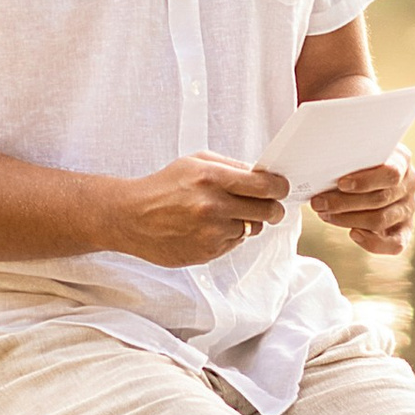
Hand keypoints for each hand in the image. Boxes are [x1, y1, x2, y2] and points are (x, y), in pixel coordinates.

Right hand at [114, 153, 289, 267]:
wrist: (132, 217)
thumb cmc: (165, 185)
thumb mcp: (197, 162)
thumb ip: (232, 166)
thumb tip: (263, 175)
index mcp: (212, 177)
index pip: (264, 185)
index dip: (279, 187)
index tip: (282, 188)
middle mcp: (213, 206)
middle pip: (266, 211)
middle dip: (272, 208)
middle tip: (271, 206)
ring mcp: (210, 232)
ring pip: (251, 228)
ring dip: (247, 222)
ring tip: (225, 214)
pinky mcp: (206, 253)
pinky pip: (234, 243)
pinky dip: (229, 235)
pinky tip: (210, 227)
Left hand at [307, 147, 414, 256]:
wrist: (372, 177)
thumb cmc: (359, 162)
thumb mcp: (359, 153)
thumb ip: (352, 159)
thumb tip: (326, 168)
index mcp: (402, 160)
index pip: (390, 173)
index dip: (365, 181)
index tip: (340, 183)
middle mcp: (410, 183)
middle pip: (380, 198)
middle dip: (344, 202)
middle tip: (318, 203)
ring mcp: (409, 208)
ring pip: (380, 219)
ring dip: (348, 219)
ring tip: (325, 214)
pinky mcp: (406, 229)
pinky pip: (395, 244)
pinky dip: (372, 242)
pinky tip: (353, 233)